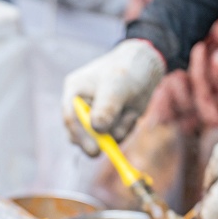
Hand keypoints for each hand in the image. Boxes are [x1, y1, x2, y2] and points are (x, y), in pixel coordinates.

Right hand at [62, 39, 166, 155]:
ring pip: (100, 139)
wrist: (147, 67)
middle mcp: (81, 107)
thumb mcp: (118, 85)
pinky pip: (115, 138)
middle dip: (96, 141)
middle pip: (79, 135)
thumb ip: (107, 106)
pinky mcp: (109, 125)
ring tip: (130, 110)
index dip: (80, 136)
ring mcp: (95, 118)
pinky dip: (126, 130)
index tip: (94, 150)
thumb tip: (97, 128)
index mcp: (74, 91)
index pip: (70, 118)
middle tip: (109, 148)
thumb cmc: (128, 69)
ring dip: (118, 131)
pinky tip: (132, 114)